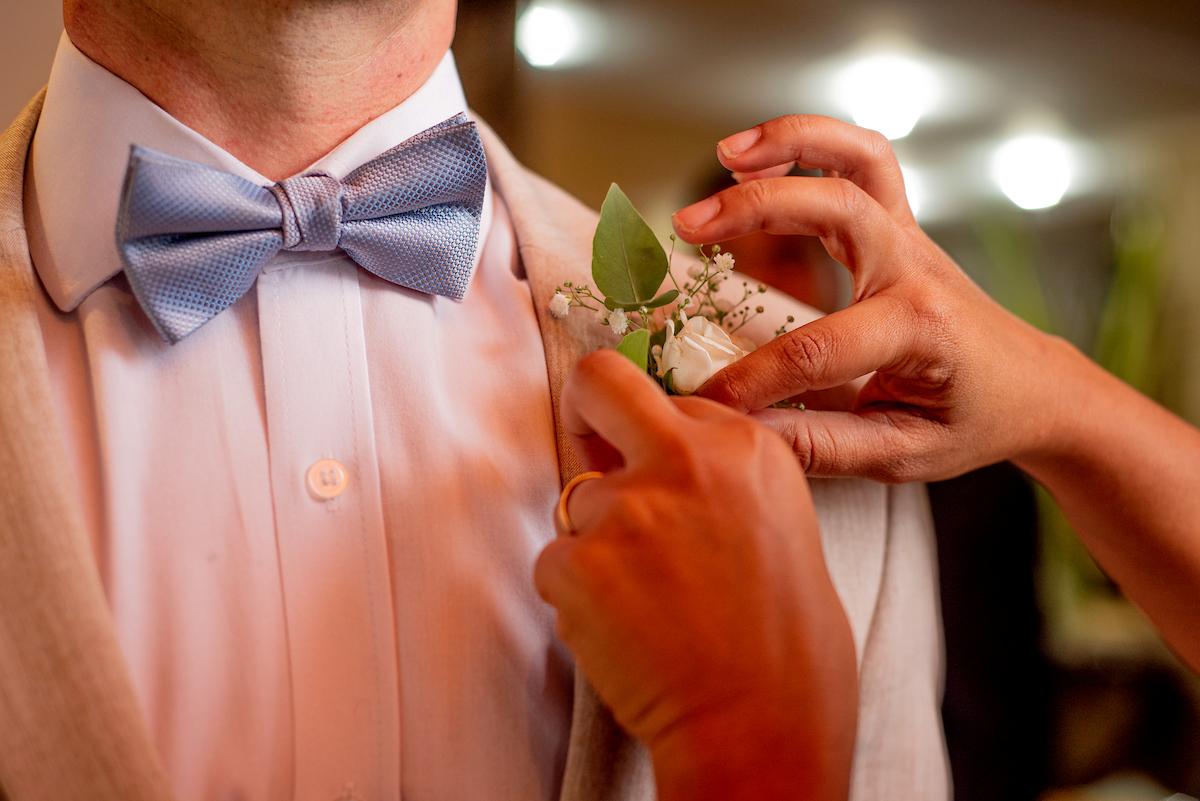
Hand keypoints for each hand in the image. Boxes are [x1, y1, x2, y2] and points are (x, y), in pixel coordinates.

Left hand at [534, 350, 855, 800]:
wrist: (764, 725)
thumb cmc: (784, 644)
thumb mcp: (780, 526)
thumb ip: (721, 480)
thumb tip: (661, 464)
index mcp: (746, 447)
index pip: (670, 402)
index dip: (653, 437)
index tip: (647, 457)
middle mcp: (685, 460)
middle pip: (601, 385)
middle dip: (586, 408)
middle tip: (589, 440)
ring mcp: (628, 507)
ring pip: (576, 502)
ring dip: (596, 545)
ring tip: (645, 604)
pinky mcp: (580, 561)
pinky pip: (553, 564)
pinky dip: (575, 596)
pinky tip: (622, 629)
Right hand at [672, 114, 1080, 481]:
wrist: (1033, 389)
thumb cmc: (973, 422)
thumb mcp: (904, 453)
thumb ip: (822, 444)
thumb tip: (745, 432)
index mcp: (921, 330)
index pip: (816, 349)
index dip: (751, 379)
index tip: (707, 402)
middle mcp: (917, 269)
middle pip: (837, 207)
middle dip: (756, 210)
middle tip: (687, 228)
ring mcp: (910, 239)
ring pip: (860, 158)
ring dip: (793, 142)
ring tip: (727, 154)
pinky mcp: (899, 230)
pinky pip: (862, 165)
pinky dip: (811, 147)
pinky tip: (757, 162)